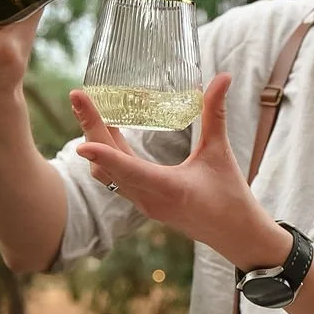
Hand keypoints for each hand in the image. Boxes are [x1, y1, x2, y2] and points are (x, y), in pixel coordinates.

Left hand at [73, 76, 288, 266]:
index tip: (80, 140)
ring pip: (106, 173)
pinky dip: (107, 155)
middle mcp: (148, 199)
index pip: (127, 170)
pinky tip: (111, 134)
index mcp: (167, 189)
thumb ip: (215, 113)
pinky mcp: (144, 204)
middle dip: (90, 129)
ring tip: (91, 110)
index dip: (103, 153)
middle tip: (78, 97)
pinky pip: (115, 179)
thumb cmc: (231, 196)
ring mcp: (143, 204)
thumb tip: (222, 77)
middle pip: (106, 165)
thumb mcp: (220, 152)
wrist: (235, 236)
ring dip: (96, 142)